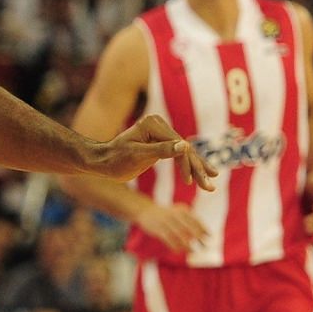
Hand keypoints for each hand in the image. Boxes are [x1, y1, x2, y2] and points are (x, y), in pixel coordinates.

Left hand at [96, 114, 217, 189]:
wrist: (101, 162)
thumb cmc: (114, 159)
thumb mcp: (137, 155)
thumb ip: (161, 150)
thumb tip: (185, 146)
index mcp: (153, 124)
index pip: (177, 145)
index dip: (186, 164)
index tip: (191, 182)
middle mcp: (159, 126)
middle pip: (185, 149)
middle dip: (197, 169)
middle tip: (209, 187)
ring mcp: (161, 135)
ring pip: (185, 153)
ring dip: (198, 169)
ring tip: (210, 184)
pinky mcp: (161, 144)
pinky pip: (179, 156)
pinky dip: (190, 166)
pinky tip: (203, 174)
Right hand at [133, 203, 209, 252]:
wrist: (146, 210)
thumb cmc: (166, 214)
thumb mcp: (178, 212)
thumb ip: (188, 221)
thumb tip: (202, 234)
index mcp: (182, 210)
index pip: (195, 220)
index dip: (203, 228)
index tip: (209, 236)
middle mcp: (175, 215)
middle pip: (189, 227)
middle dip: (198, 237)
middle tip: (204, 246)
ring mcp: (166, 222)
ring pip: (179, 234)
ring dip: (187, 244)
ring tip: (192, 251)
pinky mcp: (158, 229)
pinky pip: (168, 239)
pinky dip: (174, 246)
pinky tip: (179, 251)